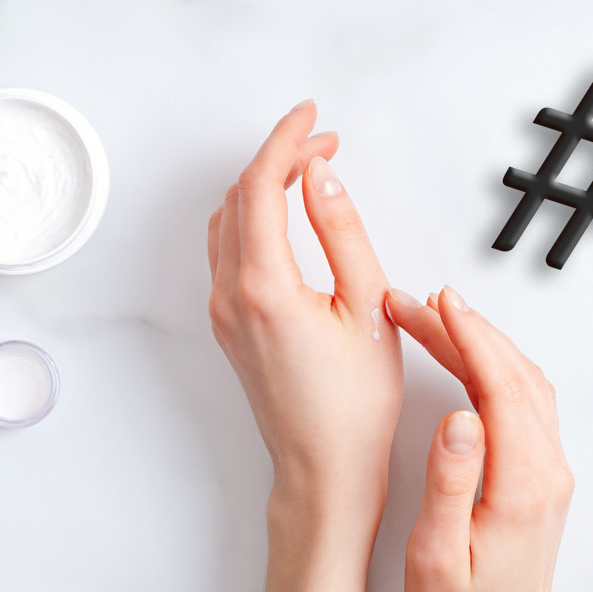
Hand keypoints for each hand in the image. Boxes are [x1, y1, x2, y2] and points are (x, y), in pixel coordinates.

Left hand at [207, 100, 399, 591]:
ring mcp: (224, 313)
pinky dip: (254, 218)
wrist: (324, 471)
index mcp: (264, 286)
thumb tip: (323, 180)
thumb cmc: (353, 407)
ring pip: (228, 222)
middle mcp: (230, 295)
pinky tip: (287, 218)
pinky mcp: (230, 327)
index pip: (262, 186)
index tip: (313, 119)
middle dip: (279, 158)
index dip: (286, 141)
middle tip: (324, 143)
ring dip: (263, 187)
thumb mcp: (368, 308)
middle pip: (240, 198)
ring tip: (310, 173)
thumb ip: (343, 234)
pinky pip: (228, 251)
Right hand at [388, 286, 573, 591]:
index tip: (439, 304)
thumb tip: (460, 419)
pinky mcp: (541, 477)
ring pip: (523, 384)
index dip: (468, 338)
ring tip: (435, 319)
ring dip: (483, 345)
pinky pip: (525, 403)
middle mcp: (546, 471)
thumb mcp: (437, 554)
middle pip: (514, 375)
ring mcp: (549, 472)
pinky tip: (467, 361)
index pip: (500, 388)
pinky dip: (495, 370)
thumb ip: (449, 483)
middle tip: (420, 302)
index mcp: (522, 484)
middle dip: (468, 329)